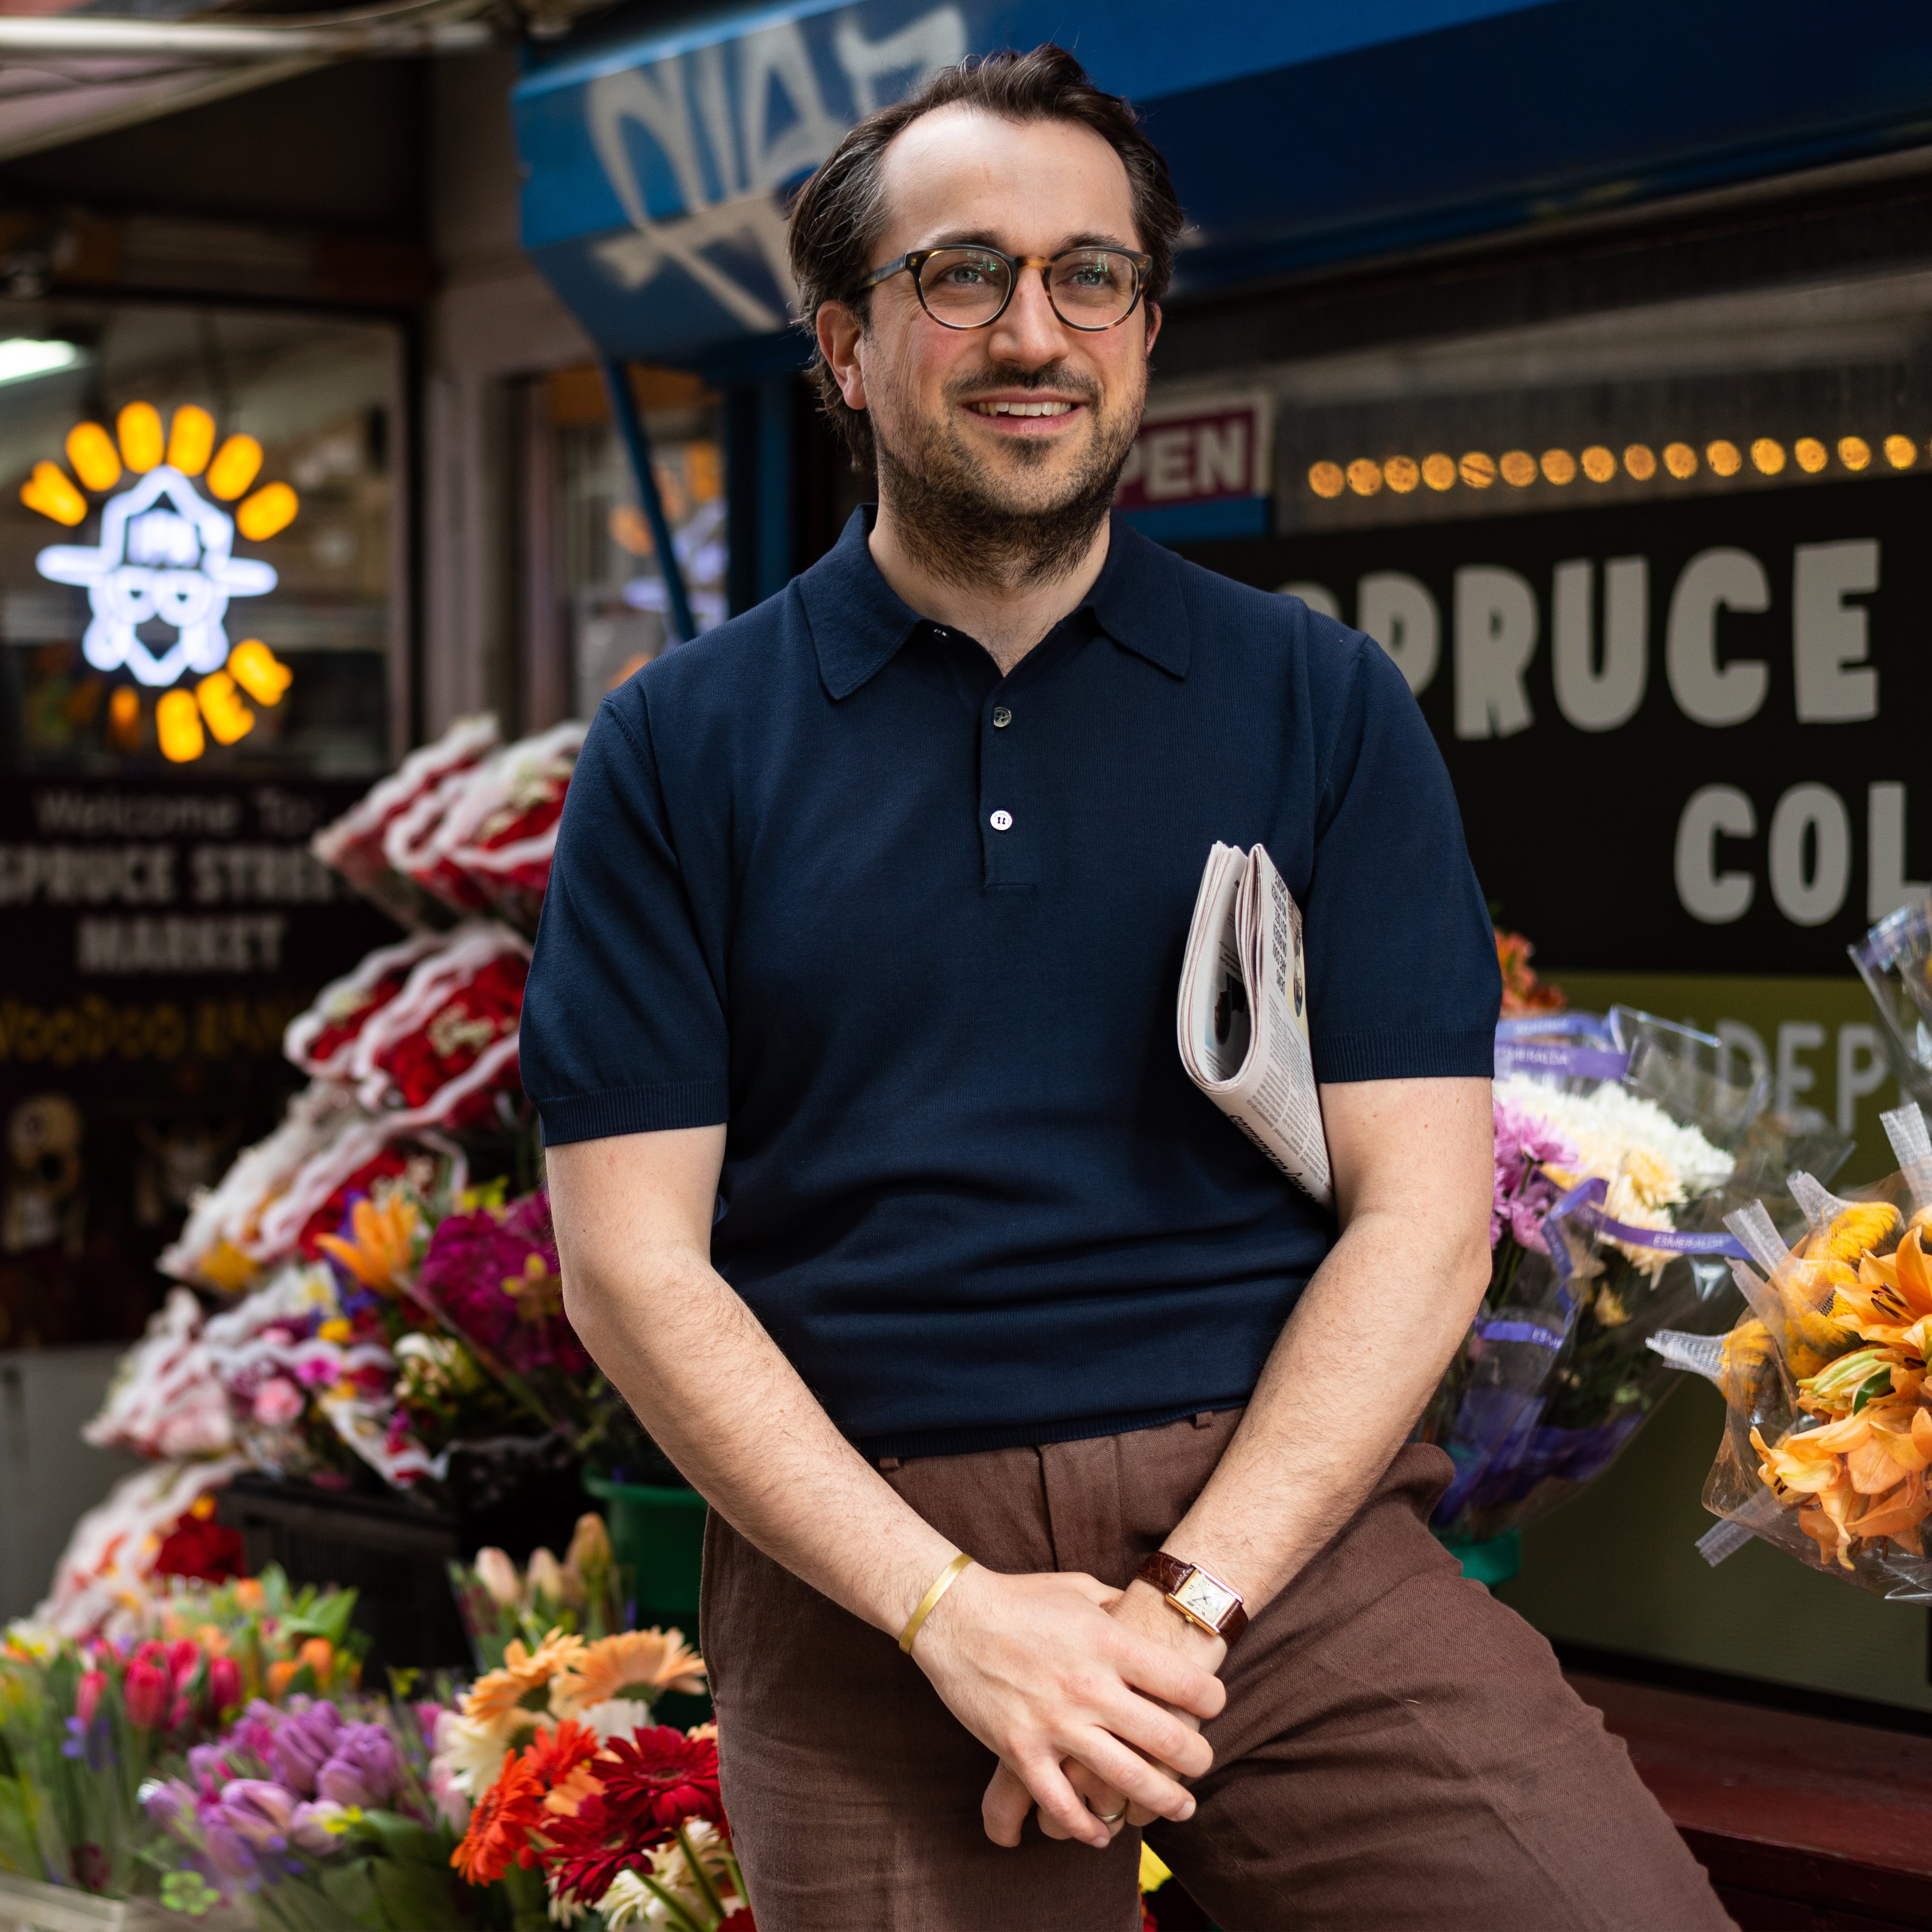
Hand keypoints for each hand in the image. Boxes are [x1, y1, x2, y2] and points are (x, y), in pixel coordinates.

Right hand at [1009, 1579, 1226, 1842]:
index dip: (1211, 1699)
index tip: (1214, 1706)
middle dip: (1196, 1759)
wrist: (953, 1615)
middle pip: (1166, 1739)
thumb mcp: (1079, 1588)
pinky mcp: (1020, 1751)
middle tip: (1202, 1763)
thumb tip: (1149, 1611)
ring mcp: (1054, 1723)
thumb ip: (1119, 1605)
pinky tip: (1104, 1832)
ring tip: (1180, 1806)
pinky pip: (1061, 1804)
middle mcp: (1089, 1686)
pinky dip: (1088, 1826)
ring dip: (1162, 1800)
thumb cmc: (1020, 1597)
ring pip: (1125, 1780)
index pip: (1183, 1682)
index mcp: (1108, 1643)